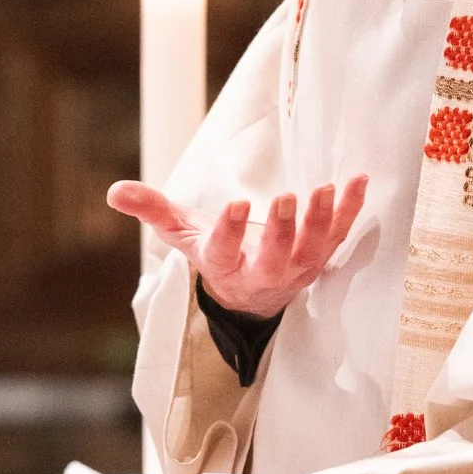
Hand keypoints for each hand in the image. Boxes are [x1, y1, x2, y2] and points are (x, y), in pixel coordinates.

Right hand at [107, 175, 367, 318]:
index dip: (230, 230)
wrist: (250, 293)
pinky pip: (339, 235)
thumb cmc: (215, 252)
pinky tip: (358, 181)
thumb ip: (152, 210)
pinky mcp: (320, 257)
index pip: (225, 251)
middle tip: (287, 199)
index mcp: (225, 265)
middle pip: (275, 256)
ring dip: (321, 220)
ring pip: (312, 248)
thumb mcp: (181, 234)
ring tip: (326, 189)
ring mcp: (296, 268)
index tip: (236, 205)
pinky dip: (351, 210)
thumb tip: (114, 191)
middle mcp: (263, 272)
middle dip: (282, 229)